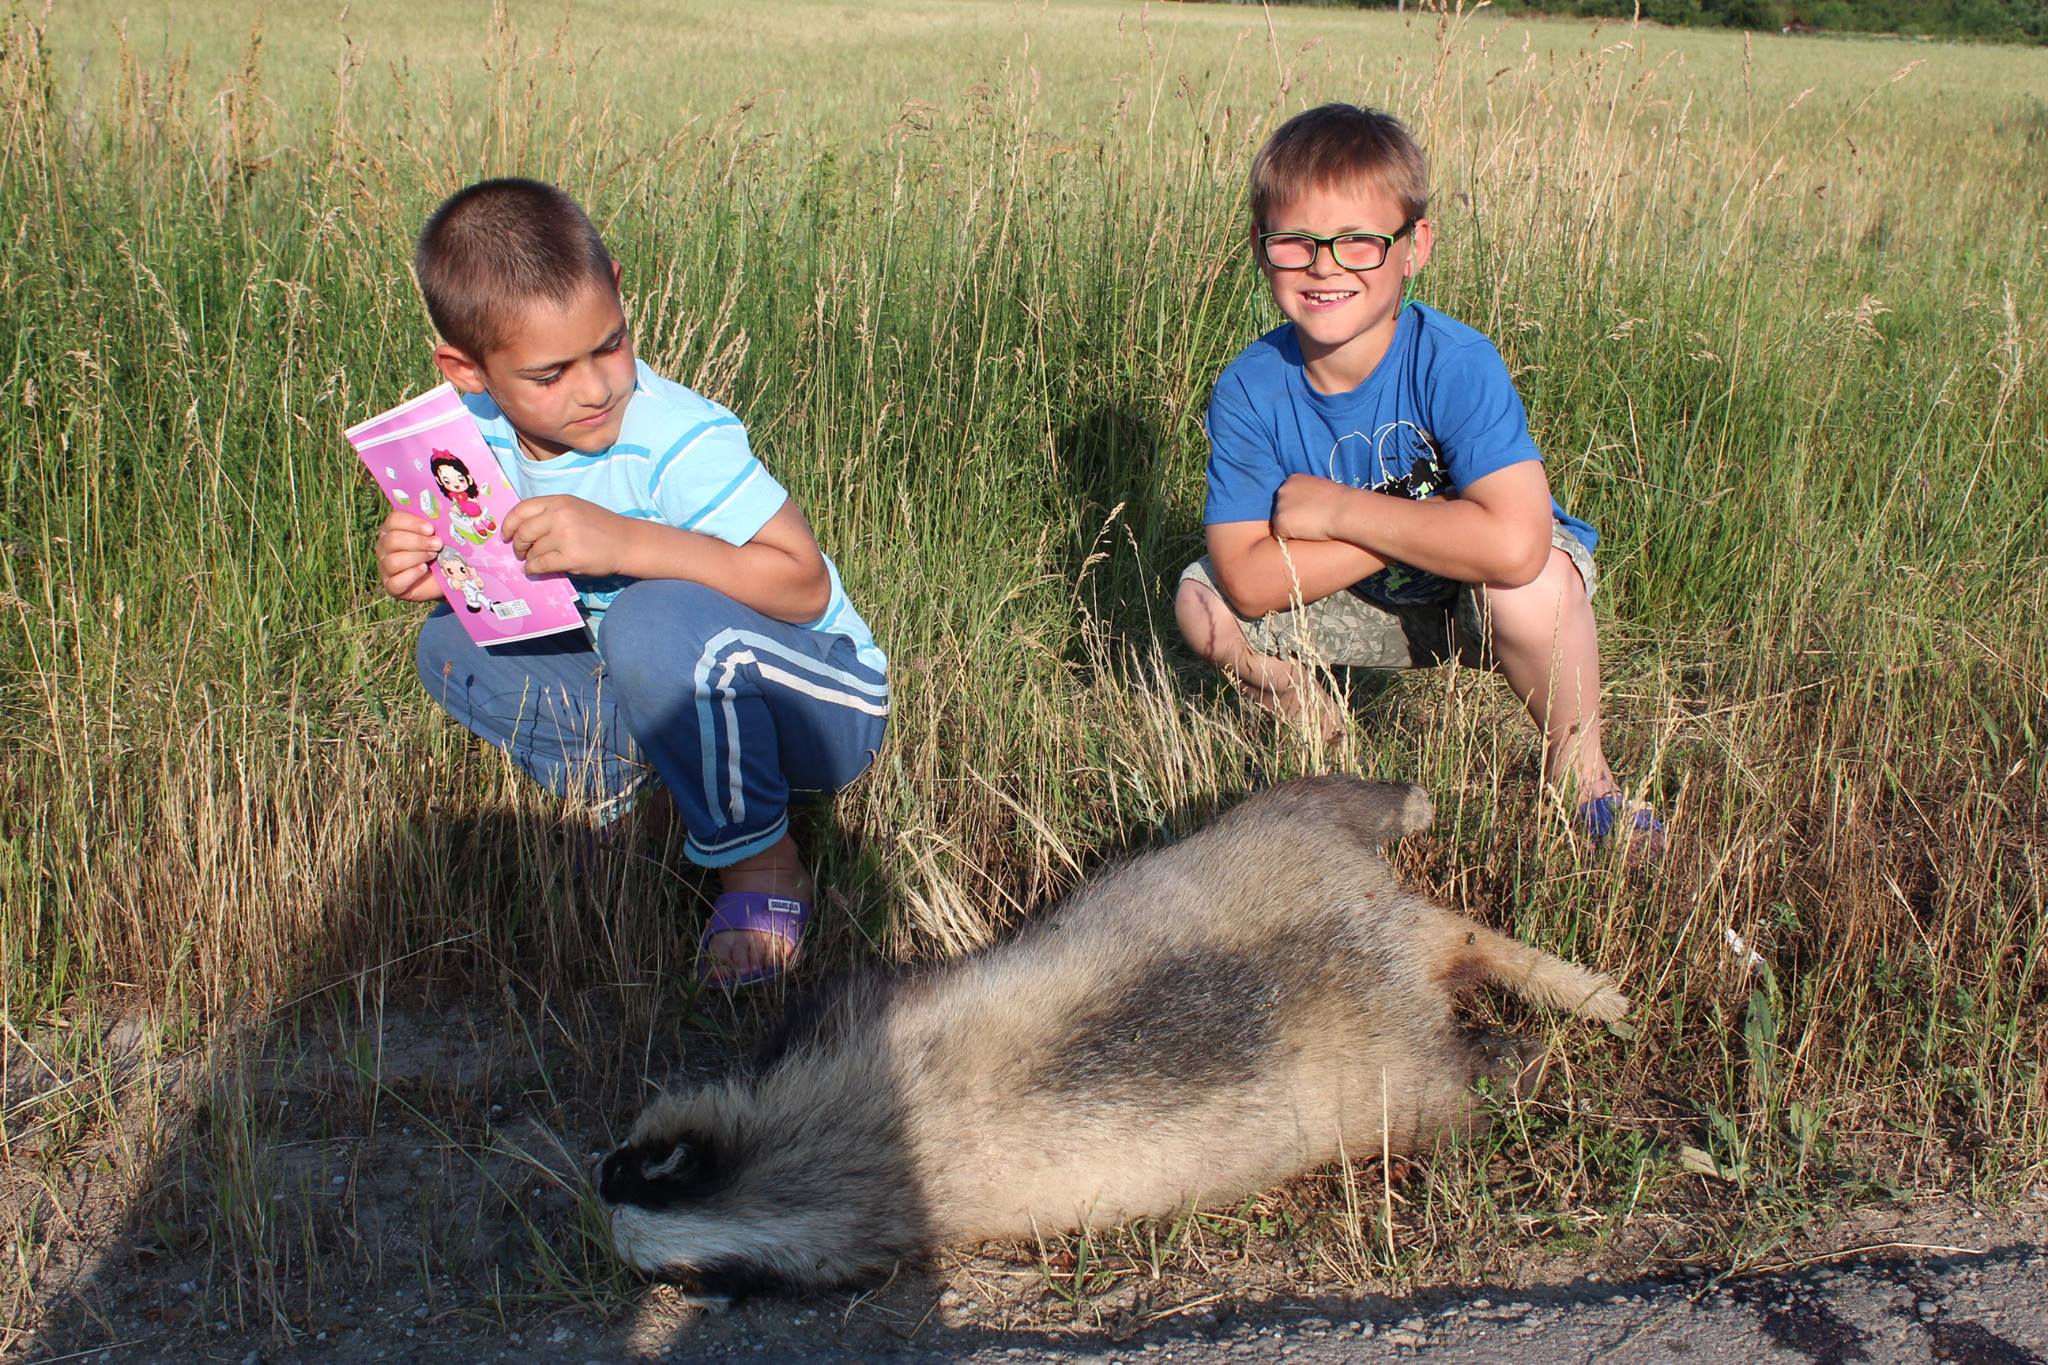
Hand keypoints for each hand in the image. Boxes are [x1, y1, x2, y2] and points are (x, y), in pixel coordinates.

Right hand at [375, 509, 444, 602]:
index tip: (431, 528)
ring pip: (392, 561)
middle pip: (392, 540)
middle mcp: (385, 547)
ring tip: (434, 556)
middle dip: (417, 542)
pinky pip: (395, 582)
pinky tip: (424, 570)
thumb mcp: (443, 533)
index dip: (411, 523)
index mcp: (394, 529)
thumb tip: (453, 507)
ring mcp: (386, 568)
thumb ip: (441, 521)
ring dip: (416, 557)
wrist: (448, 577)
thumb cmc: (443, 550)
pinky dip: (411, 575)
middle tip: (438, 544)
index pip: (393, 520)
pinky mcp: (392, 587)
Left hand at [500, 495, 625, 576]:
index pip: (522, 509)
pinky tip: (536, 570)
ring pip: (532, 551)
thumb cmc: (600, 526)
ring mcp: (565, 536)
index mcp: (559, 501)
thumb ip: (549, 514)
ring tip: (533, 562)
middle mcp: (560, 515)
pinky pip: (541, 565)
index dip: (509, 524)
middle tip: (520, 552)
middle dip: (517, 545)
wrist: (627, 542)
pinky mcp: (570, 557)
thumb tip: (520, 530)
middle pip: (523, 532)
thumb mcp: (574, 509)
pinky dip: (533, 569)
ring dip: (529, 559)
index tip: (505, 535)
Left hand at [1270, 473, 1347, 541]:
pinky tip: (1306, 535)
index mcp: (1292, 480)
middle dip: (1292, 517)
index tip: (1310, 512)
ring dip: (1291, 528)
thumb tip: (1304, 505)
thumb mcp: (1319, 489)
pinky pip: (1280, 536)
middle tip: (1310, 522)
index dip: (1297, 508)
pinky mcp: (1280, 523)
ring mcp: (1280, 506)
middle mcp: (1282, 491)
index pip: (1287, 498)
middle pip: (1281, 509)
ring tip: (1310, 528)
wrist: (1344, 510)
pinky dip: (1290, 539)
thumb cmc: (1339, 501)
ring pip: (1280, 523)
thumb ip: (1307, 494)